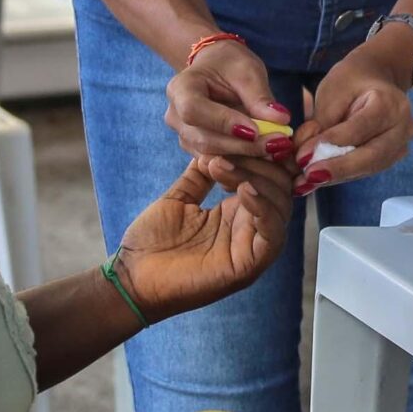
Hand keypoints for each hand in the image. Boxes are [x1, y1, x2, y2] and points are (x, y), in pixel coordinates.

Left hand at [115, 157, 293, 320]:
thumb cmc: (152, 244)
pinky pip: (272, 233)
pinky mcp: (249, 266)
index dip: (261, 153)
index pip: (268, 176)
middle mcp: (250, 230)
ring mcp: (252, 248)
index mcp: (238, 214)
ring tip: (223, 165)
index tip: (239, 133)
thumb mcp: (180, 197)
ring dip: (257, 178)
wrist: (132, 279)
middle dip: (260, 161)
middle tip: (231, 148)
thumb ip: (201, 174)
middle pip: (280, 186)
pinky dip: (263, 207)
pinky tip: (243, 189)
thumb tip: (215, 145)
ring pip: (280, 206)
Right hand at [165, 38, 297, 169]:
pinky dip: (244, 161)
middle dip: (242, 145)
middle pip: (204, 139)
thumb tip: (281, 120)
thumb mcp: (248, 71)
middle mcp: (175, 116)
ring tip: (277, 148)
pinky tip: (267, 155)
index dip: (223, 123)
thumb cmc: (230, 64)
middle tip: (277, 143)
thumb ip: (260, 96)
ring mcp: (183, 136)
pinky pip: (218, 162)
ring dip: (246, 156)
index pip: (194, 110)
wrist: (217, 70)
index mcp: (180, 88)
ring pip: (211, 155)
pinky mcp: (197, 150)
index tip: (255, 130)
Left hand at [294, 30, 412, 195]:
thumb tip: (304, 156)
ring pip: (368, 168)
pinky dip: (341, 175)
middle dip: (336, 169)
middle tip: (307, 177)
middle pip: (370, 156)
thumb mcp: (331, 92)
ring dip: (336, 177)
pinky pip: (365, 170)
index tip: (303, 156)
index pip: (359, 128)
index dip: (331, 144)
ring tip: (306, 182)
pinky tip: (317, 179)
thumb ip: (319, 124)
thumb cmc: (352, 82)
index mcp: (390, 103)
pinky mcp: (391, 158)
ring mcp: (401, 146)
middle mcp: (403, 127)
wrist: (375, 79)